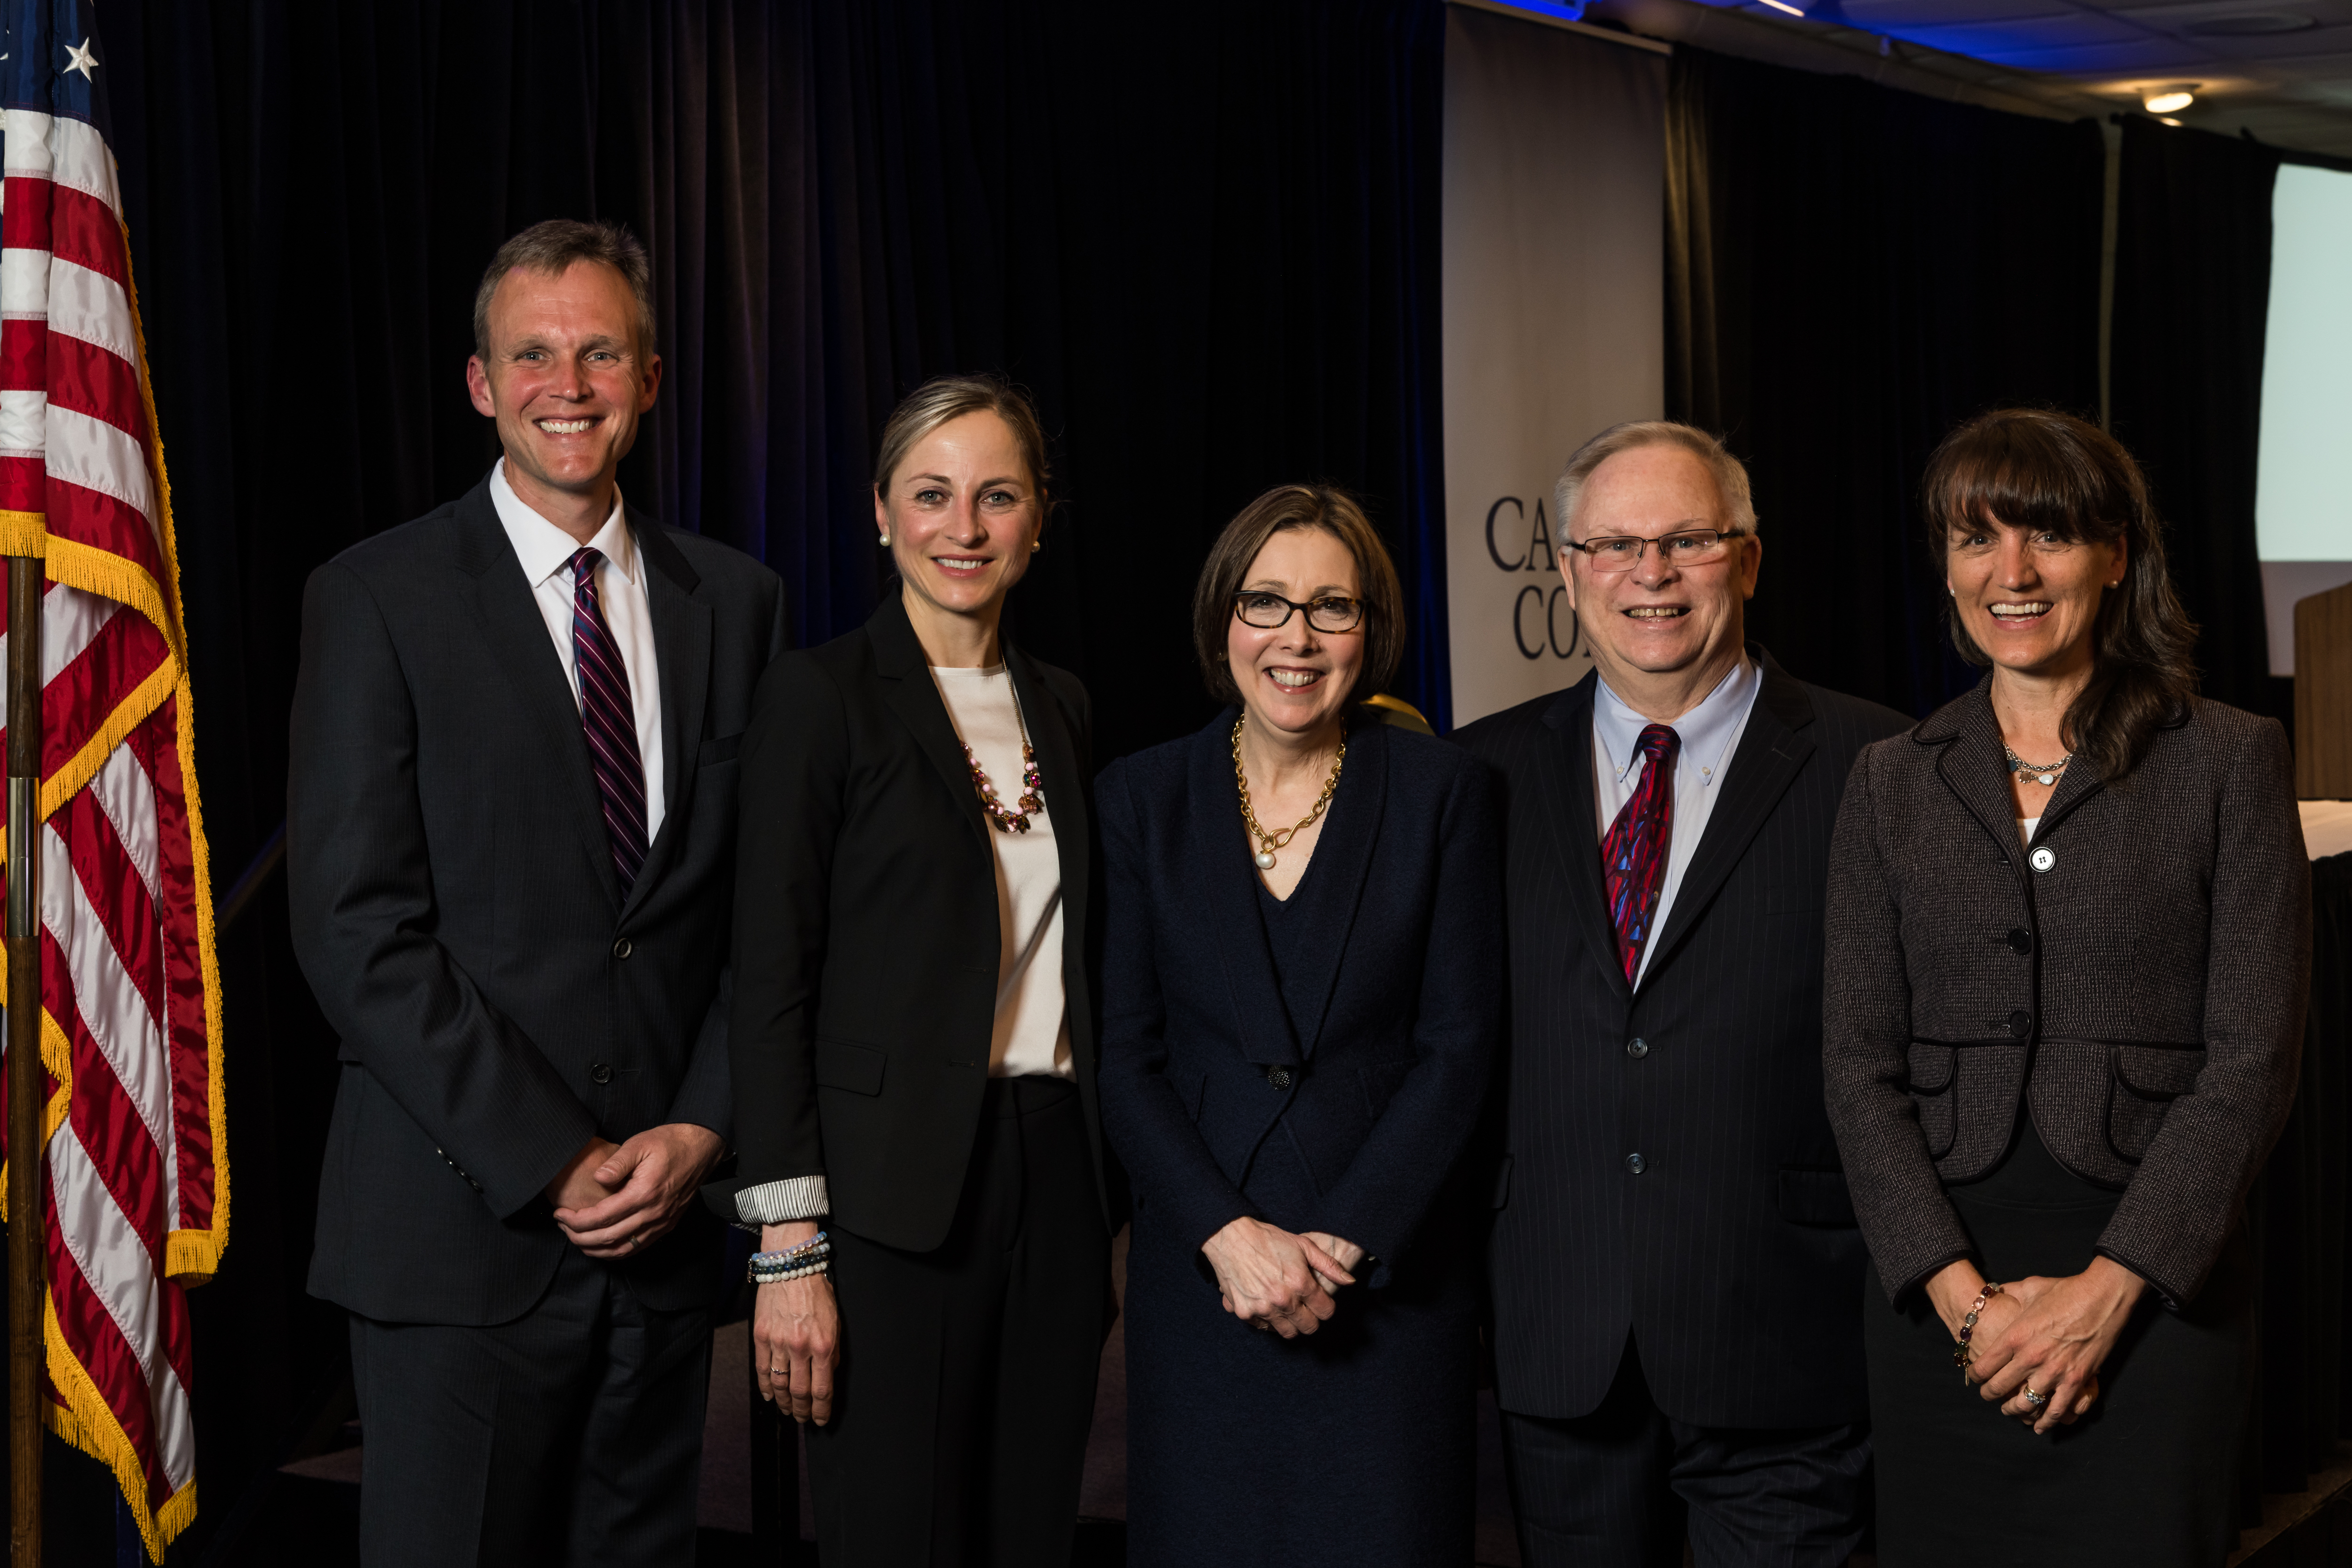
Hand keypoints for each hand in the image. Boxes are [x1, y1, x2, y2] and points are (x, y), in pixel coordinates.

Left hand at [551, 1123, 724, 1258]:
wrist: (701, 1149)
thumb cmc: (669, 1143)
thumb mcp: (640, 1143)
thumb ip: (617, 1162)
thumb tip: (597, 1179)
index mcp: (644, 1193)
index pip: (602, 1217)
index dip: (576, 1220)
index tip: (560, 1214)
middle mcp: (653, 1214)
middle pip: (608, 1238)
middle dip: (579, 1236)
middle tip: (562, 1226)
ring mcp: (661, 1223)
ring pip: (622, 1250)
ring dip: (595, 1249)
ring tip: (577, 1238)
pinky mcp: (666, 1226)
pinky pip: (637, 1248)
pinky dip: (615, 1252)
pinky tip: (602, 1245)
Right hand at [752, 1221, 839, 1424]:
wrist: (791, 1267)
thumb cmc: (817, 1292)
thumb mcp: (836, 1322)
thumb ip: (833, 1352)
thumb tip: (829, 1376)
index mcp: (823, 1345)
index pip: (823, 1389)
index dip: (822, 1410)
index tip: (821, 1420)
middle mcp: (800, 1347)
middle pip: (800, 1392)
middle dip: (803, 1411)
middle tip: (804, 1419)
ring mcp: (778, 1343)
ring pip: (779, 1385)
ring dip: (785, 1403)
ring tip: (789, 1411)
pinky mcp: (761, 1337)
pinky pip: (762, 1369)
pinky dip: (765, 1387)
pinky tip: (770, 1396)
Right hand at [1200, 1217, 1353, 1337]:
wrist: (1230, 1237)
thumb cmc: (1268, 1239)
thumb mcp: (1303, 1245)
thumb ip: (1329, 1266)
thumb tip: (1350, 1281)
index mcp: (1301, 1283)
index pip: (1326, 1312)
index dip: (1325, 1306)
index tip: (1319, 1300)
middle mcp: (1283, 1300)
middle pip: (1309, 1327)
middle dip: (1311, 1318)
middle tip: (1304, 1306)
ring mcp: (1263, 1309)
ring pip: (1288, 1332)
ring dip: (1291, 1322)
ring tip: (1286, 1306)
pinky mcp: (1245, 1313)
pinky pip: (1265, 1328)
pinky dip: (1268, 1320)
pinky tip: (1267, 1303)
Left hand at [1972, 1258, 2142, 1433]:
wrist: (2102, 1296)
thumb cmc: (2064, 1290)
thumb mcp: (2028, 1288)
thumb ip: (2007, 1293)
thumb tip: (1992, 1291)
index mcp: (2015, 1336)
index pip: (1985, 1366)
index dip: (1976, 1375)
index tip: (1975, 1376)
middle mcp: (2031, 1357)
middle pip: (2000, 1387)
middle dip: (1990, 1395)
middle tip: (1988, 1396)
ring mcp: (2055, 1371)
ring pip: (2026, 1403)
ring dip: (2015, 1410)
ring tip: (2009, 1410)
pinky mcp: (2077, 1380)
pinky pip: (2058, 1409)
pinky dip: (2047, 1420)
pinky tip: (2040, 1426)